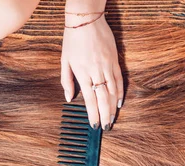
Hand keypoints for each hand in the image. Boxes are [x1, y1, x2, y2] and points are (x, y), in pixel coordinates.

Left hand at [61, 14, 123, 129]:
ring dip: (113, 106)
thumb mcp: (65, 60)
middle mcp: (95, 71)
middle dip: (105, 114)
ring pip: (112, 91)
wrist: (86, 20)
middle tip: (106, 126)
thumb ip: (67, 81)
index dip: (93, 114)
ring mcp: (106, 65)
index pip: (89, 99)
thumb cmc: (73, 40)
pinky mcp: (114, 60)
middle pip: (102, 98)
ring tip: (113, 118)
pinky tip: (119, 102)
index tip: (94, 125)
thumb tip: (69, 98)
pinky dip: (120, 92)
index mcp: (82, 72)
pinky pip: (119, 79)